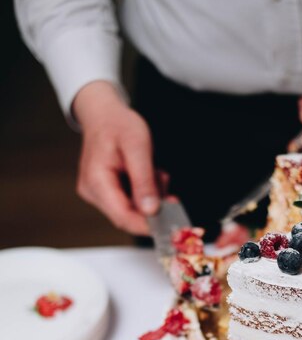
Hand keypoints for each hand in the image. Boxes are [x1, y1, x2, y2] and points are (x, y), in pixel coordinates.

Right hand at [73, 81, 159, 234]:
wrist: (103, 114)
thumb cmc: (117, 124)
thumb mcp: (138, 147)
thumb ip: (144, 181)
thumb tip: (151, 210)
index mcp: (96, 181)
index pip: (122, 217)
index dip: (147, 225)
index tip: (170, 223)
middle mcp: (93, 192)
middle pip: (128, 216)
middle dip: (152, 206)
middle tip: (166, 186)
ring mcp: (98, 194)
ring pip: (132, 210)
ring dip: (151, 197)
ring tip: (155, 173)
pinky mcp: (106, 193)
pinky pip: (130, 202)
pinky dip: (145, 193)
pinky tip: (148, 175)